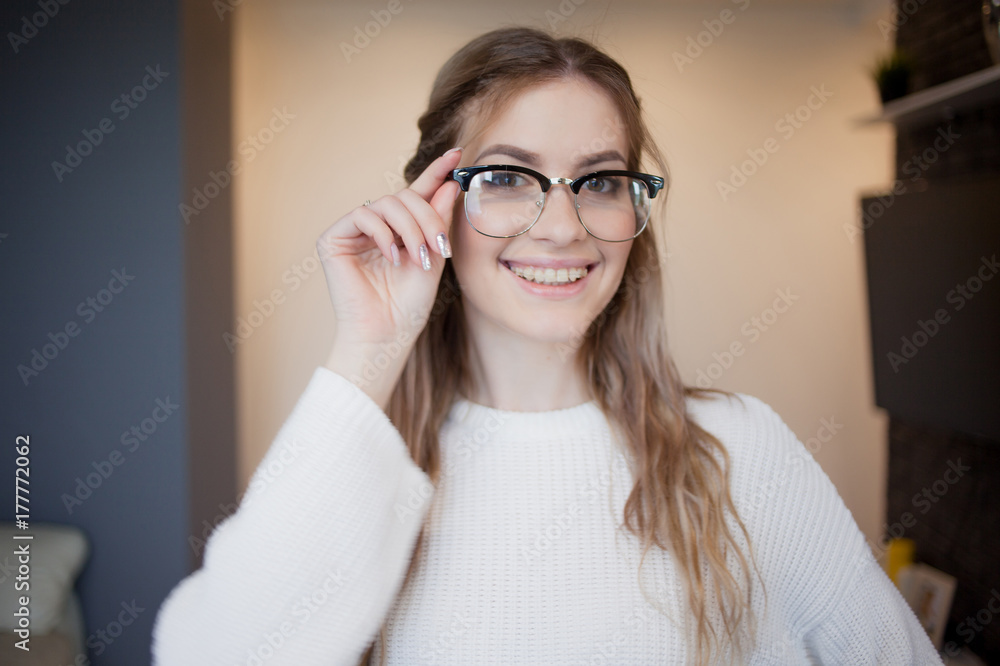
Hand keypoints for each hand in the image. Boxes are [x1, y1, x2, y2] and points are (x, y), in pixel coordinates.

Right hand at [317, 147, 462, 405]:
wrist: (386, 335)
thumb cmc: (408, 306)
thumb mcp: (433, 257)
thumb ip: (438, 221)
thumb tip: (449, 185)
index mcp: (400, 229)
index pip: (418, 193)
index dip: (436, 172)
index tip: (457, 155)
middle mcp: (376, 226)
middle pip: (405, 196)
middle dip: (427, 218)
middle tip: (438, 247)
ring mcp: (354, 231)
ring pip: (387, 203)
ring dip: (409, 228)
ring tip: (417, 257)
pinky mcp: (333, 238)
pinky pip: (363, 215)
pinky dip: (383, 233)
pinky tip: (392, 256)